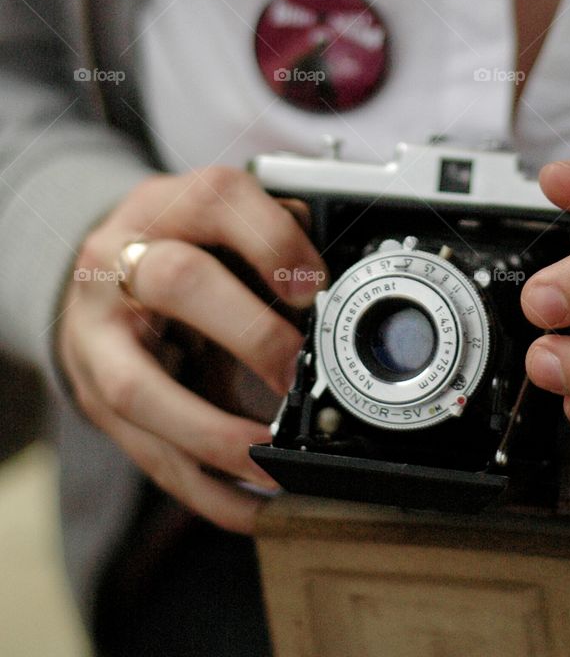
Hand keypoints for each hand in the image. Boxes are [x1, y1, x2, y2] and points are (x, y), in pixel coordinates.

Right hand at [57, 165, 326, 532]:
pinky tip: (252, 505)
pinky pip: (145, 452)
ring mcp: (98, 333)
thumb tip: (337, 285)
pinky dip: (204, 488)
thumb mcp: (223, 221)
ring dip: (215, 433)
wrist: (98, 273)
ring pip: (139, 388)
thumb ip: (276, 237)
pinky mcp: (94, 396)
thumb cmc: (180, 244)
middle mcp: (121, 261)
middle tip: (295, 368)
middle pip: (176, 283)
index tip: (317, 288)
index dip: (274, 243)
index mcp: (168, 205)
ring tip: (272, 459)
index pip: (218, 201)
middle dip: (246, 331)